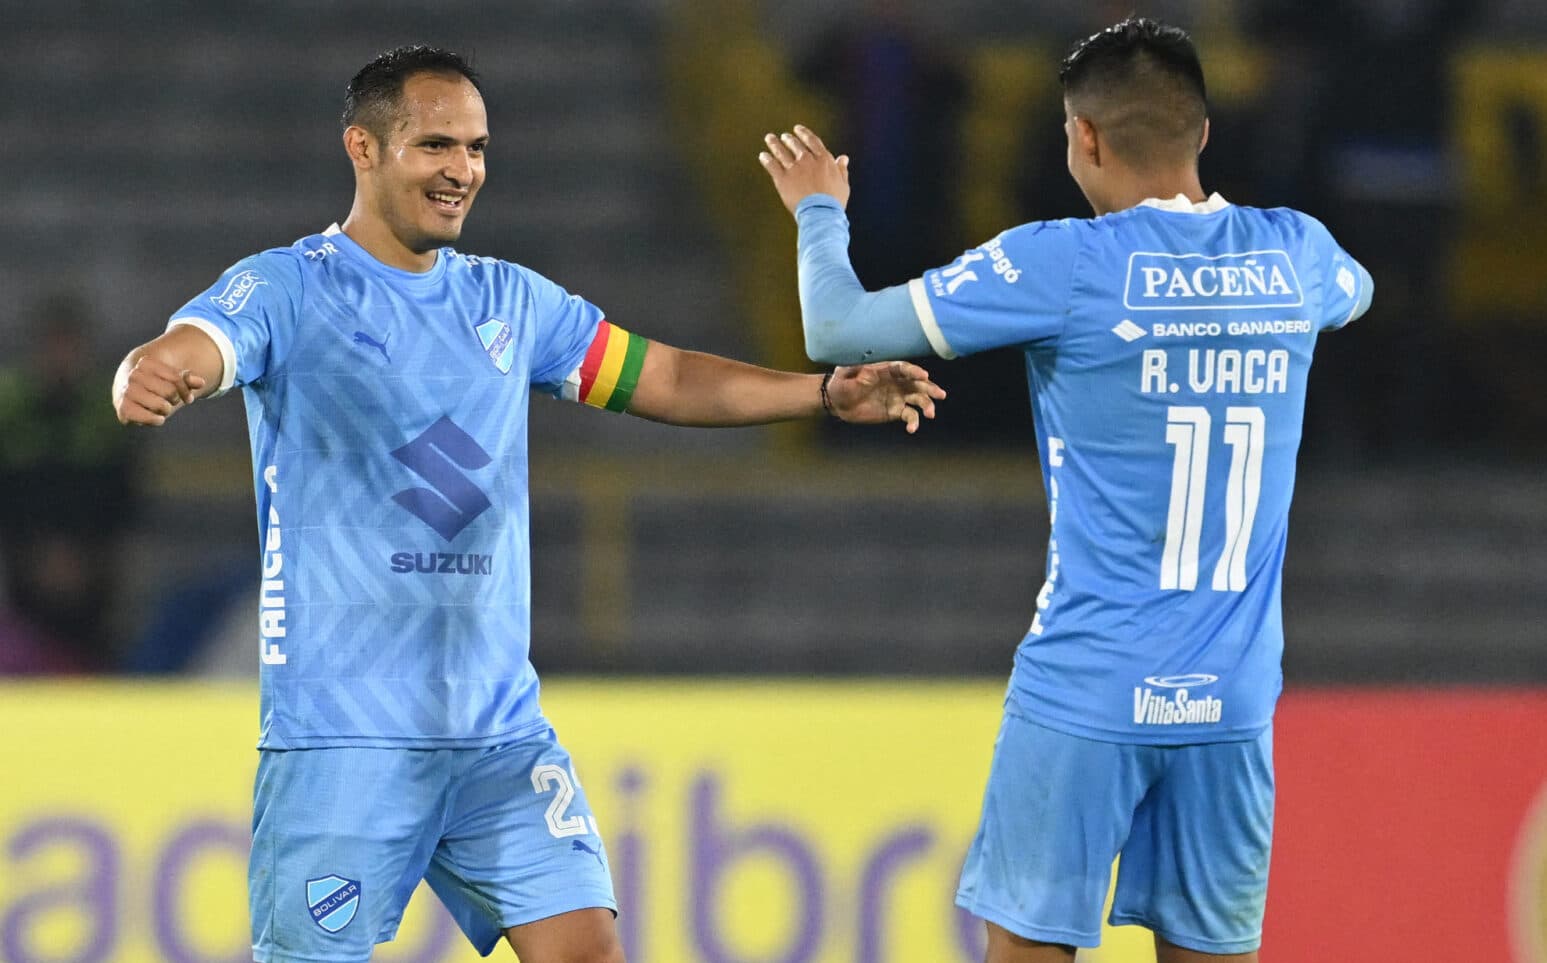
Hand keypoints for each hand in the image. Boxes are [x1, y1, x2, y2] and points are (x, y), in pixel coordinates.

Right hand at [114, 355, 205, 425]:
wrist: (129, 392)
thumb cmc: (156, 384)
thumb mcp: (173, 379)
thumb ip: (188, 379)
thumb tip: (201, 382)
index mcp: (146, 362)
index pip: (177, 378)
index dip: (185, 389)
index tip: (185, 394)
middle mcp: (134, 375)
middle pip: (170, 392)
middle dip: (174, 399)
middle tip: (169, 400)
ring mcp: (127, 391)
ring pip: (161, 405)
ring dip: (166, 410)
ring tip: (162, 408)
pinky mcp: (123, 408)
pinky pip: (146, 417)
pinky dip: (155, 420)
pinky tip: (158, 419)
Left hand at [759, 125, 850, 213]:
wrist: (820, 212)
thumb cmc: (833, 201)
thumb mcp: (843, 184)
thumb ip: (841, 169)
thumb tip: (843, 158)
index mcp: (824, 160)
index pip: (812, 141)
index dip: (804, 134)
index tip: (798, 129)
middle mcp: (807, 160)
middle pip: (795, 145)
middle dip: (789, 139)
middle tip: (784, 136)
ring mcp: (794, 169)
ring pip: (782, 152)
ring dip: (775, 144)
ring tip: (770, 138)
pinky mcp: (782, 179)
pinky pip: (772, 165)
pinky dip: (766, 159)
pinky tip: (763, 156)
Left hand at [825, 360, 945, 433]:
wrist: (837, 403)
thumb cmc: (841, 384)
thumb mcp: (845, 377)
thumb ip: (856, 375)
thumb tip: (867, 374)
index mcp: (885, 370)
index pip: (903, 369)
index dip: (914, 371)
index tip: (925, 376)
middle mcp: (896, 382)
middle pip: (917, 383)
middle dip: (930, 388)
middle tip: (940, 395)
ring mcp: (897, 397)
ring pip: (918, 399)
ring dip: (927, 405)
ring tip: (930, 414)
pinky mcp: (895, 411)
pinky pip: (909, 415)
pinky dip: (913, 422)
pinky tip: (912, 429)